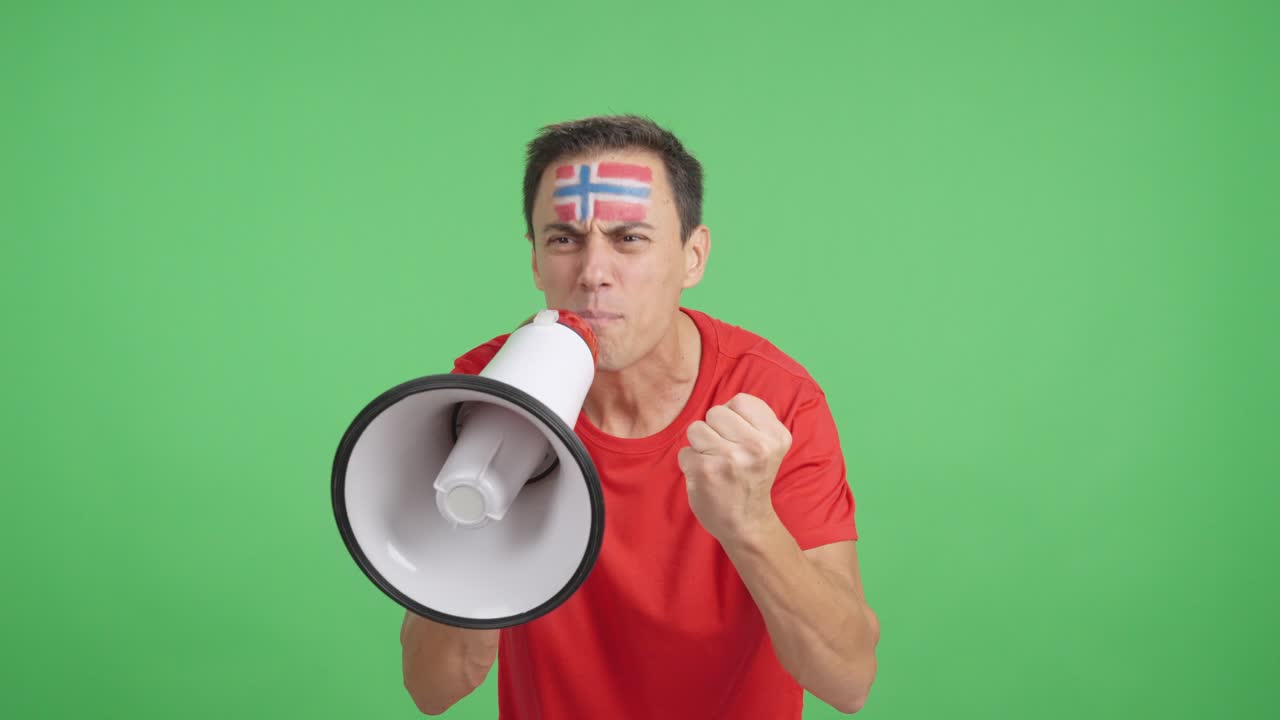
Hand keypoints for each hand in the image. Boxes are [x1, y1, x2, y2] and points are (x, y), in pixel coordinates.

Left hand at [678, 393, 792, 542]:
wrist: (746, 523)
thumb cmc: (752, 478)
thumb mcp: (769, 446)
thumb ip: (752, 420)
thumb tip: (724, 405)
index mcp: (776, 437)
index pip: (740, 401)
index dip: (733, 417)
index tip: (740, 439)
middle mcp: (757, 446)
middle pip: (715, 412)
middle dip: (714, 430)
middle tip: (726, 453)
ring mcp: (730, 459)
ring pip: (696, 428)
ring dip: (700, 446)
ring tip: (716, 464)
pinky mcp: (705, 471)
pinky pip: (685, 451)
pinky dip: (690, 463)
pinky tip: (706, 477)